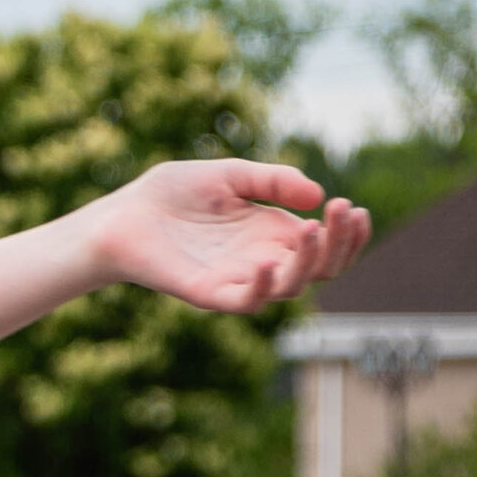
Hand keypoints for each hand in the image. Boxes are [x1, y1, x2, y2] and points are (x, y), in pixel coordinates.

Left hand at [87, 159, 369, 311]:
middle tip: (344, 211)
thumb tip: (317, 194)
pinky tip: (267, 262)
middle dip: (340, 244)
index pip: (324, 246)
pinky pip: (243, 302)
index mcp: (271, 234)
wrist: (121, 214)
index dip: (347, 234)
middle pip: (318, 269)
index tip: (354, 208)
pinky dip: (260, 289)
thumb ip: (272, 181)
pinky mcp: (207, 293)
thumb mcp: (229, 174)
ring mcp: (236, 279)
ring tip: (314, 230)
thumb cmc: (171, 195)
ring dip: (309, 262)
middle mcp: (261, 260)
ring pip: (289, 287)